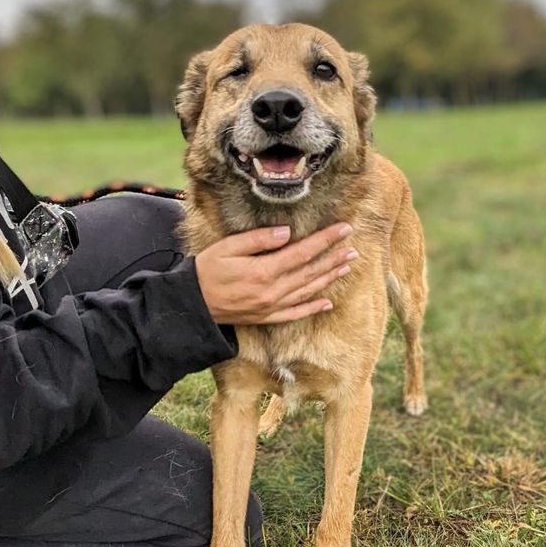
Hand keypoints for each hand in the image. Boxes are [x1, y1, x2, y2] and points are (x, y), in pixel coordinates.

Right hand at [194, 223, 357, 324]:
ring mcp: (271, 307)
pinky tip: (328, 302)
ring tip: (347, 266)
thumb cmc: (206, 272)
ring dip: (329, 278)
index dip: (326, 240)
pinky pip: (296, 313)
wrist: (191, 305)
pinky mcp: (267, 317)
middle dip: (334, 258)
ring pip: (308, 291)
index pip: (303, 252)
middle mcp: (272, 291)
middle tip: (354, 247)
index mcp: (264, 271)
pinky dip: (313, 308)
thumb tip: (287, 232)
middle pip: (311, 272)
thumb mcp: (227, 248)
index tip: (343, 228)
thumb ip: (258, 239)